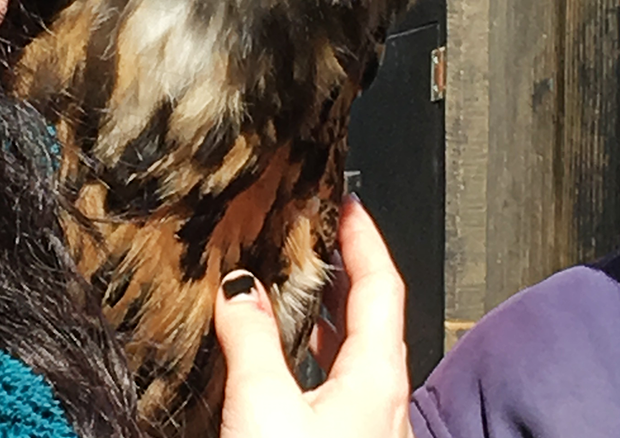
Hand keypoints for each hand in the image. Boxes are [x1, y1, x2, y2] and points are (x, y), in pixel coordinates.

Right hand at [215, 196, 412, 437]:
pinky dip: (308, 359)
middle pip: (369, 316)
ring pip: (349, 356)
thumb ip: (251, 337)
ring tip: (290, 289)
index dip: (364, 237)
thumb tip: (238, 286)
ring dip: (322, 317)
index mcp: (376, 376)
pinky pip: (332, 390)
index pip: (381, 284)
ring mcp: (367, 431)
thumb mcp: (264, 401)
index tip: (348, 203)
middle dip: (340, 270)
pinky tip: (277, 366)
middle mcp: (381, 402)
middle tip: (314, 235)